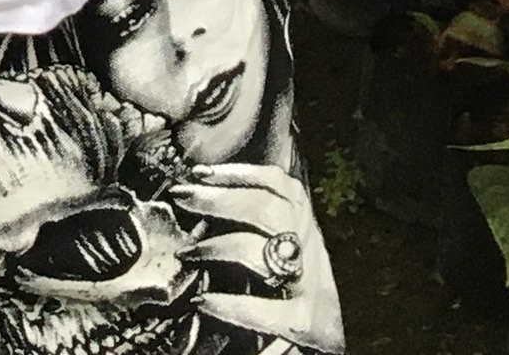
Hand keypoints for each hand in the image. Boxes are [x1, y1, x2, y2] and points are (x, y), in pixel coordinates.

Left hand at [163, 165, 344, 351]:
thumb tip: (202, 200)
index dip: (240, 173)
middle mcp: (313, 251)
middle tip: (182, 196)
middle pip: (267, 209)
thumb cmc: (293, 297)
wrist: (325, 345)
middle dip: (220, 199)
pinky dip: (230, 304)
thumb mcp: (284, 252)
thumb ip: (254, 227)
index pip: (279, 185)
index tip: (201, 171)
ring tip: (187, 254)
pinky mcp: (306, 324)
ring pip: (261, 251)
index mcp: (306, 229)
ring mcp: (312, 287)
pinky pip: (264, 308)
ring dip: (216, 247)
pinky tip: (205, 301)